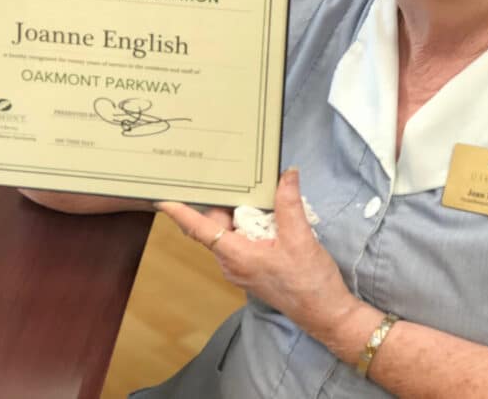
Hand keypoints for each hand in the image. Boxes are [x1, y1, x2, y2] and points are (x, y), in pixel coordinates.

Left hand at [158, 169, 359, 339]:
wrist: (325, 314)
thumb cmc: (309, 281)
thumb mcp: (300, 237)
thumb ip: (289, 203)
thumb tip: (286, 174)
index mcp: (236, 255)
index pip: (200, 230)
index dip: (180, 213)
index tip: (162, 199)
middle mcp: (232, 264)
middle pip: (216, 227)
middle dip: (222, 203)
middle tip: (229, 177)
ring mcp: (241, 269)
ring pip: (229, 234)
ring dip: (240, 215)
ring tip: (255, 192)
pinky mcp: (253, 271)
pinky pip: (242, 242)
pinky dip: (250, 226)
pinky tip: (269, 216)